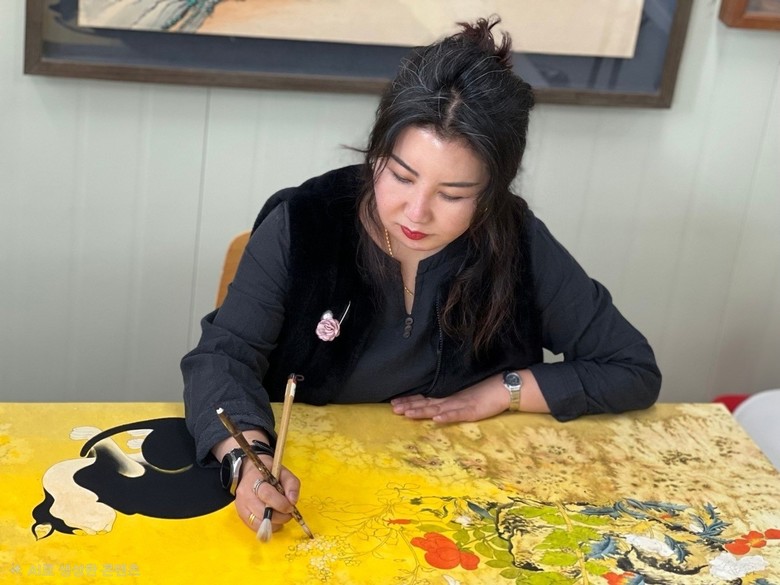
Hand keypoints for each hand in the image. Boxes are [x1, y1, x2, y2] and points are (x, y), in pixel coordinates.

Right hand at [235, 456, 300, 533]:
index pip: (267, 495)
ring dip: (275, 523)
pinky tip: (274, 519)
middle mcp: (245, 495)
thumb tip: (293, 501)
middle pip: (263, 512)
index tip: (291, 506)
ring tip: (281, 515)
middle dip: (281, 516)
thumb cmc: (267, 472)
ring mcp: (242, 507)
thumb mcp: (282, 471)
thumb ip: (291, 483)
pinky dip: (268, 526)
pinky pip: (255, 527)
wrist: (247, 473)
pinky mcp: (242, 516)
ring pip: (259, 523)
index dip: (281, 504)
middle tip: (289, 512)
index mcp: (255, 480)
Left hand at [391, 373, 509, 422]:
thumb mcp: (464, 397)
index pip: (426, 399)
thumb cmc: (485, 391)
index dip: (410, 401)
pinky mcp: (472, 410)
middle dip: (409, 406)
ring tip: (407, 414)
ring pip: (437, 408)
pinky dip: (447, 416)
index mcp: (449, 397)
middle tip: (393, 408)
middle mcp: (451, 400)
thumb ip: (450, 401)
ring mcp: (461, 405)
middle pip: (427, 403)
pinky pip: (457, 414)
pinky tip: (436, 418)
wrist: (504, 387)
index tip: (395, 402)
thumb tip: (435, 407)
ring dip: (422, 411)